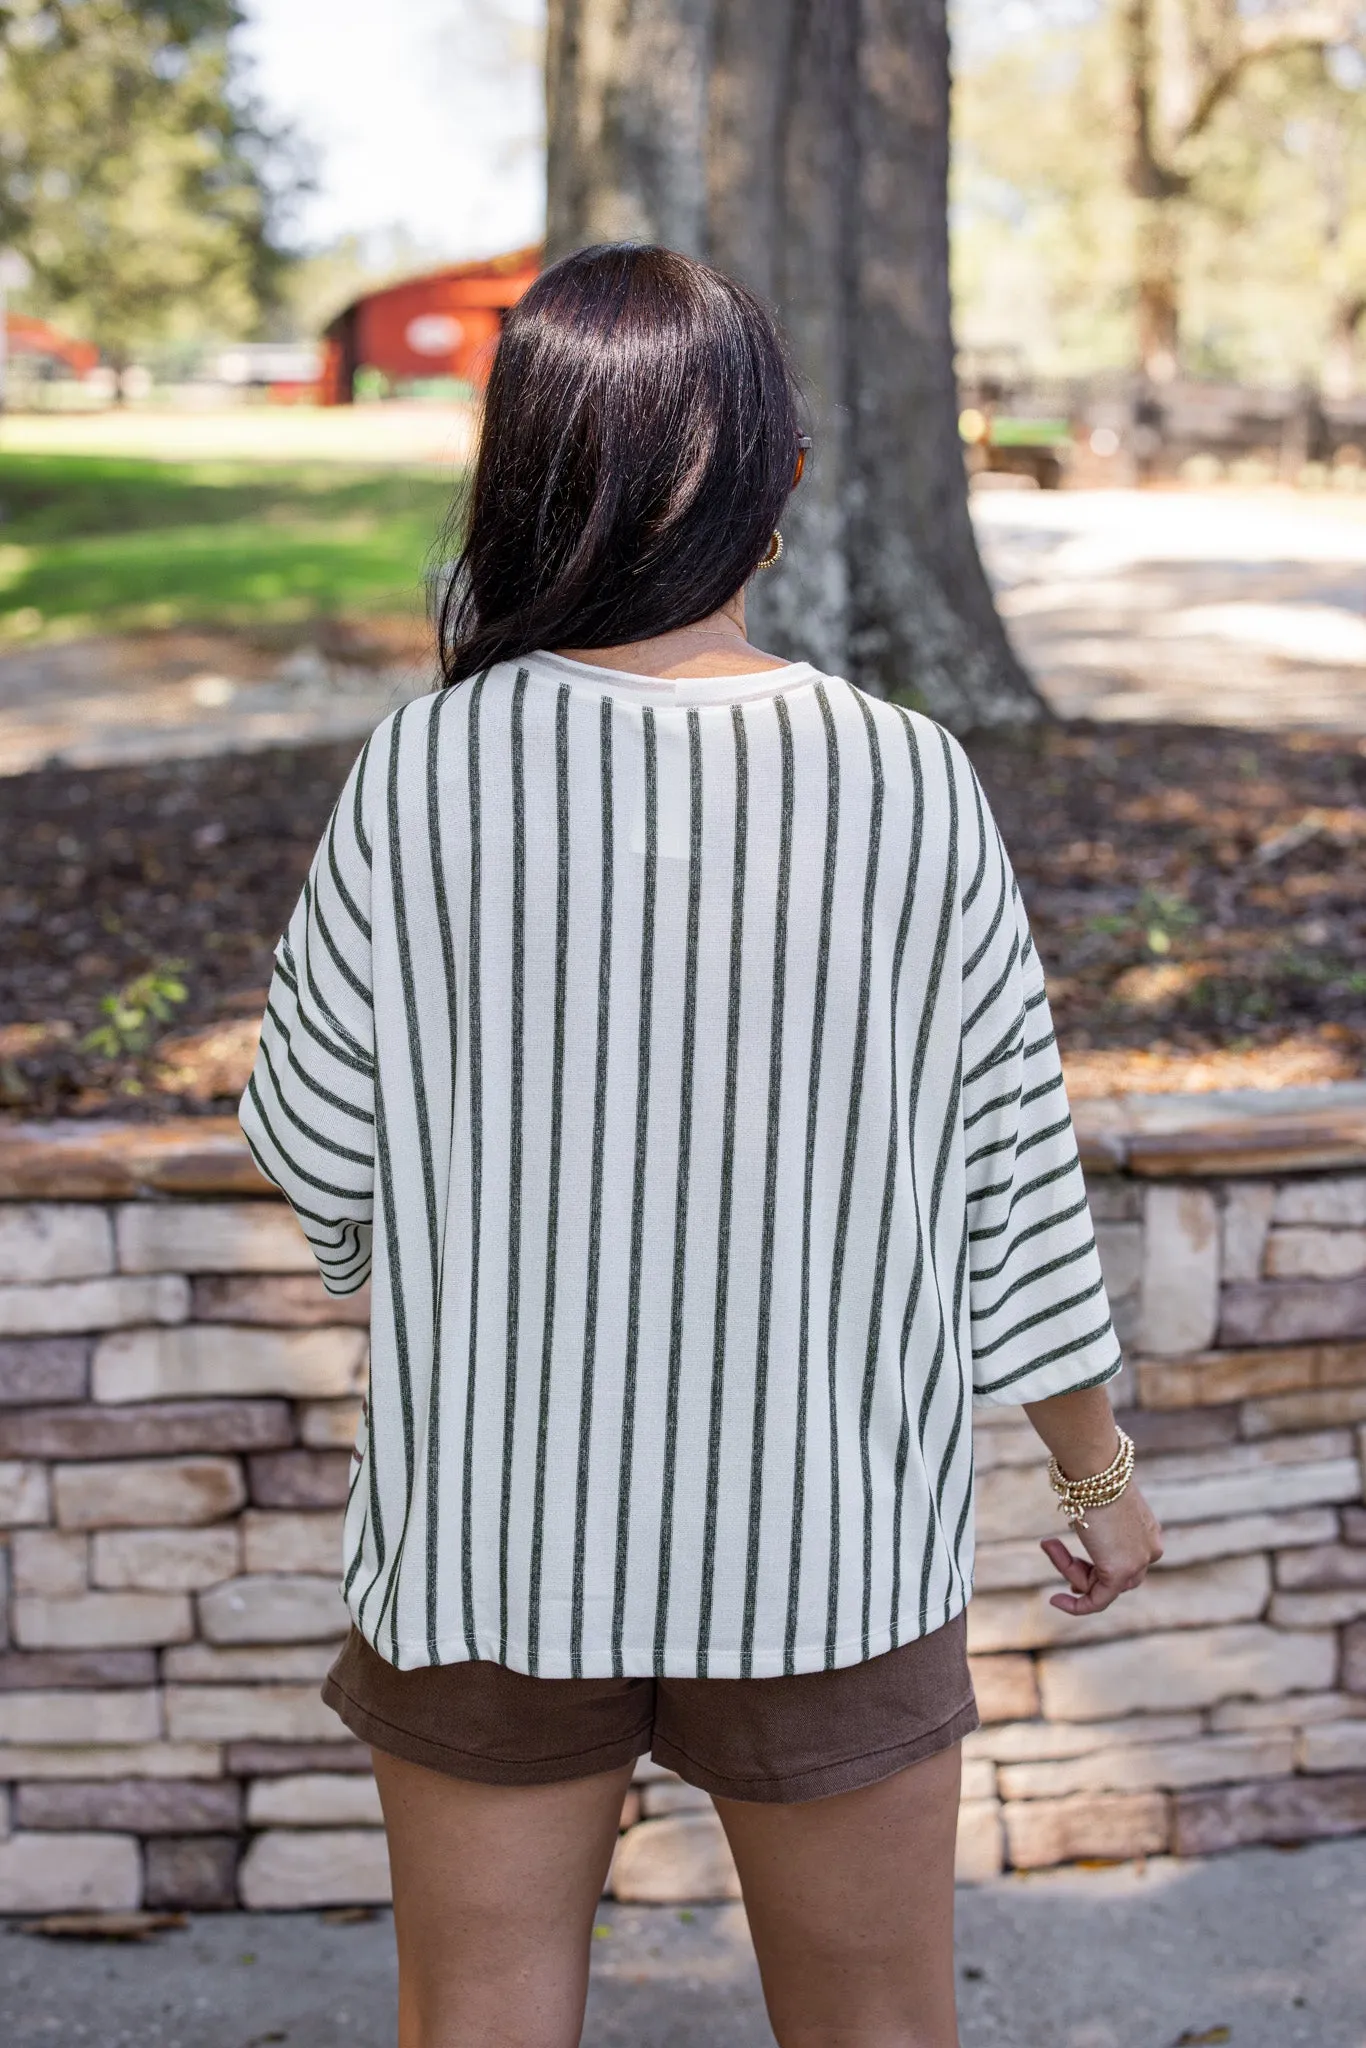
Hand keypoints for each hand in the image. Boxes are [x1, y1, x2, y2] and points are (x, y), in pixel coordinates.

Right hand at [1040, 1483, 1163, 1615]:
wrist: (1095, 1471)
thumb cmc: (1093, 1476)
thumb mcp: (1100, 1502)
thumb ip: (1101, 1524)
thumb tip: (1086, 1528)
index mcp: (1149, 1532)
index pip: (1127, 1560)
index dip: (1098, 1567)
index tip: (1074, 1562)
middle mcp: (1150, 1550)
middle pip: (1115, 1577)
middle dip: (1084, 1573)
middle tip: (1058, 1556)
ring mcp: (1138, 1563)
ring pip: (1102, 1587)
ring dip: (1070, 1571)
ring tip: (1048, 1544)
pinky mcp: (1121, 1573)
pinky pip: (1097, 1601)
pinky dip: (1076, 1605)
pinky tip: (1055, 1600)